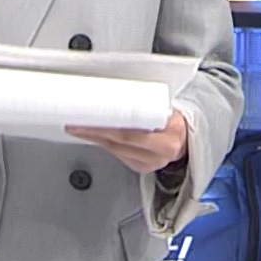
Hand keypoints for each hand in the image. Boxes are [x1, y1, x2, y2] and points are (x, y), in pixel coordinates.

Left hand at [67, 110, 188, 174]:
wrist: (185, 138)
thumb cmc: (173, 117)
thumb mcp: (167, 107)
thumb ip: (146, 104)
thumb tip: (111, 91)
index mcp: (170, 134)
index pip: (132, 133)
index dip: (108, 127)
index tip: (90, 116)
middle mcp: (161, 153)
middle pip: (120, 143)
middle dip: (94, 133)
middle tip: (74, 123)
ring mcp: (151, 164)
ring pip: (116, 150)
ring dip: (95, 138)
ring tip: (78, 127)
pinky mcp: (142, 169)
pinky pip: (118, 155)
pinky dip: (105, 144)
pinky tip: (94, 136)